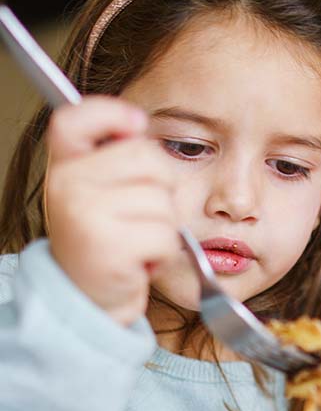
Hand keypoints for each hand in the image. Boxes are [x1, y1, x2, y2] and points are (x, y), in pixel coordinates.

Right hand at [44, 97, 178, 325]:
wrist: (86, 298)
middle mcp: (67, 184)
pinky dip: (162, 252)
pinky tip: (137, 260)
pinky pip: (166, 235)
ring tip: (134, 240)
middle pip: (148, 158)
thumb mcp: (97, 191)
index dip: (111, 112)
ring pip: (164, 201)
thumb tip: (138, 122)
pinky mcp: (109, 246)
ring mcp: (86, 214)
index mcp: (64, 166)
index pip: (75, 118)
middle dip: (159, 188)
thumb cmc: (102, 240)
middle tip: (135, 214)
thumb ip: (114, 156)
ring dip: (162, 226)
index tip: (135, 123)